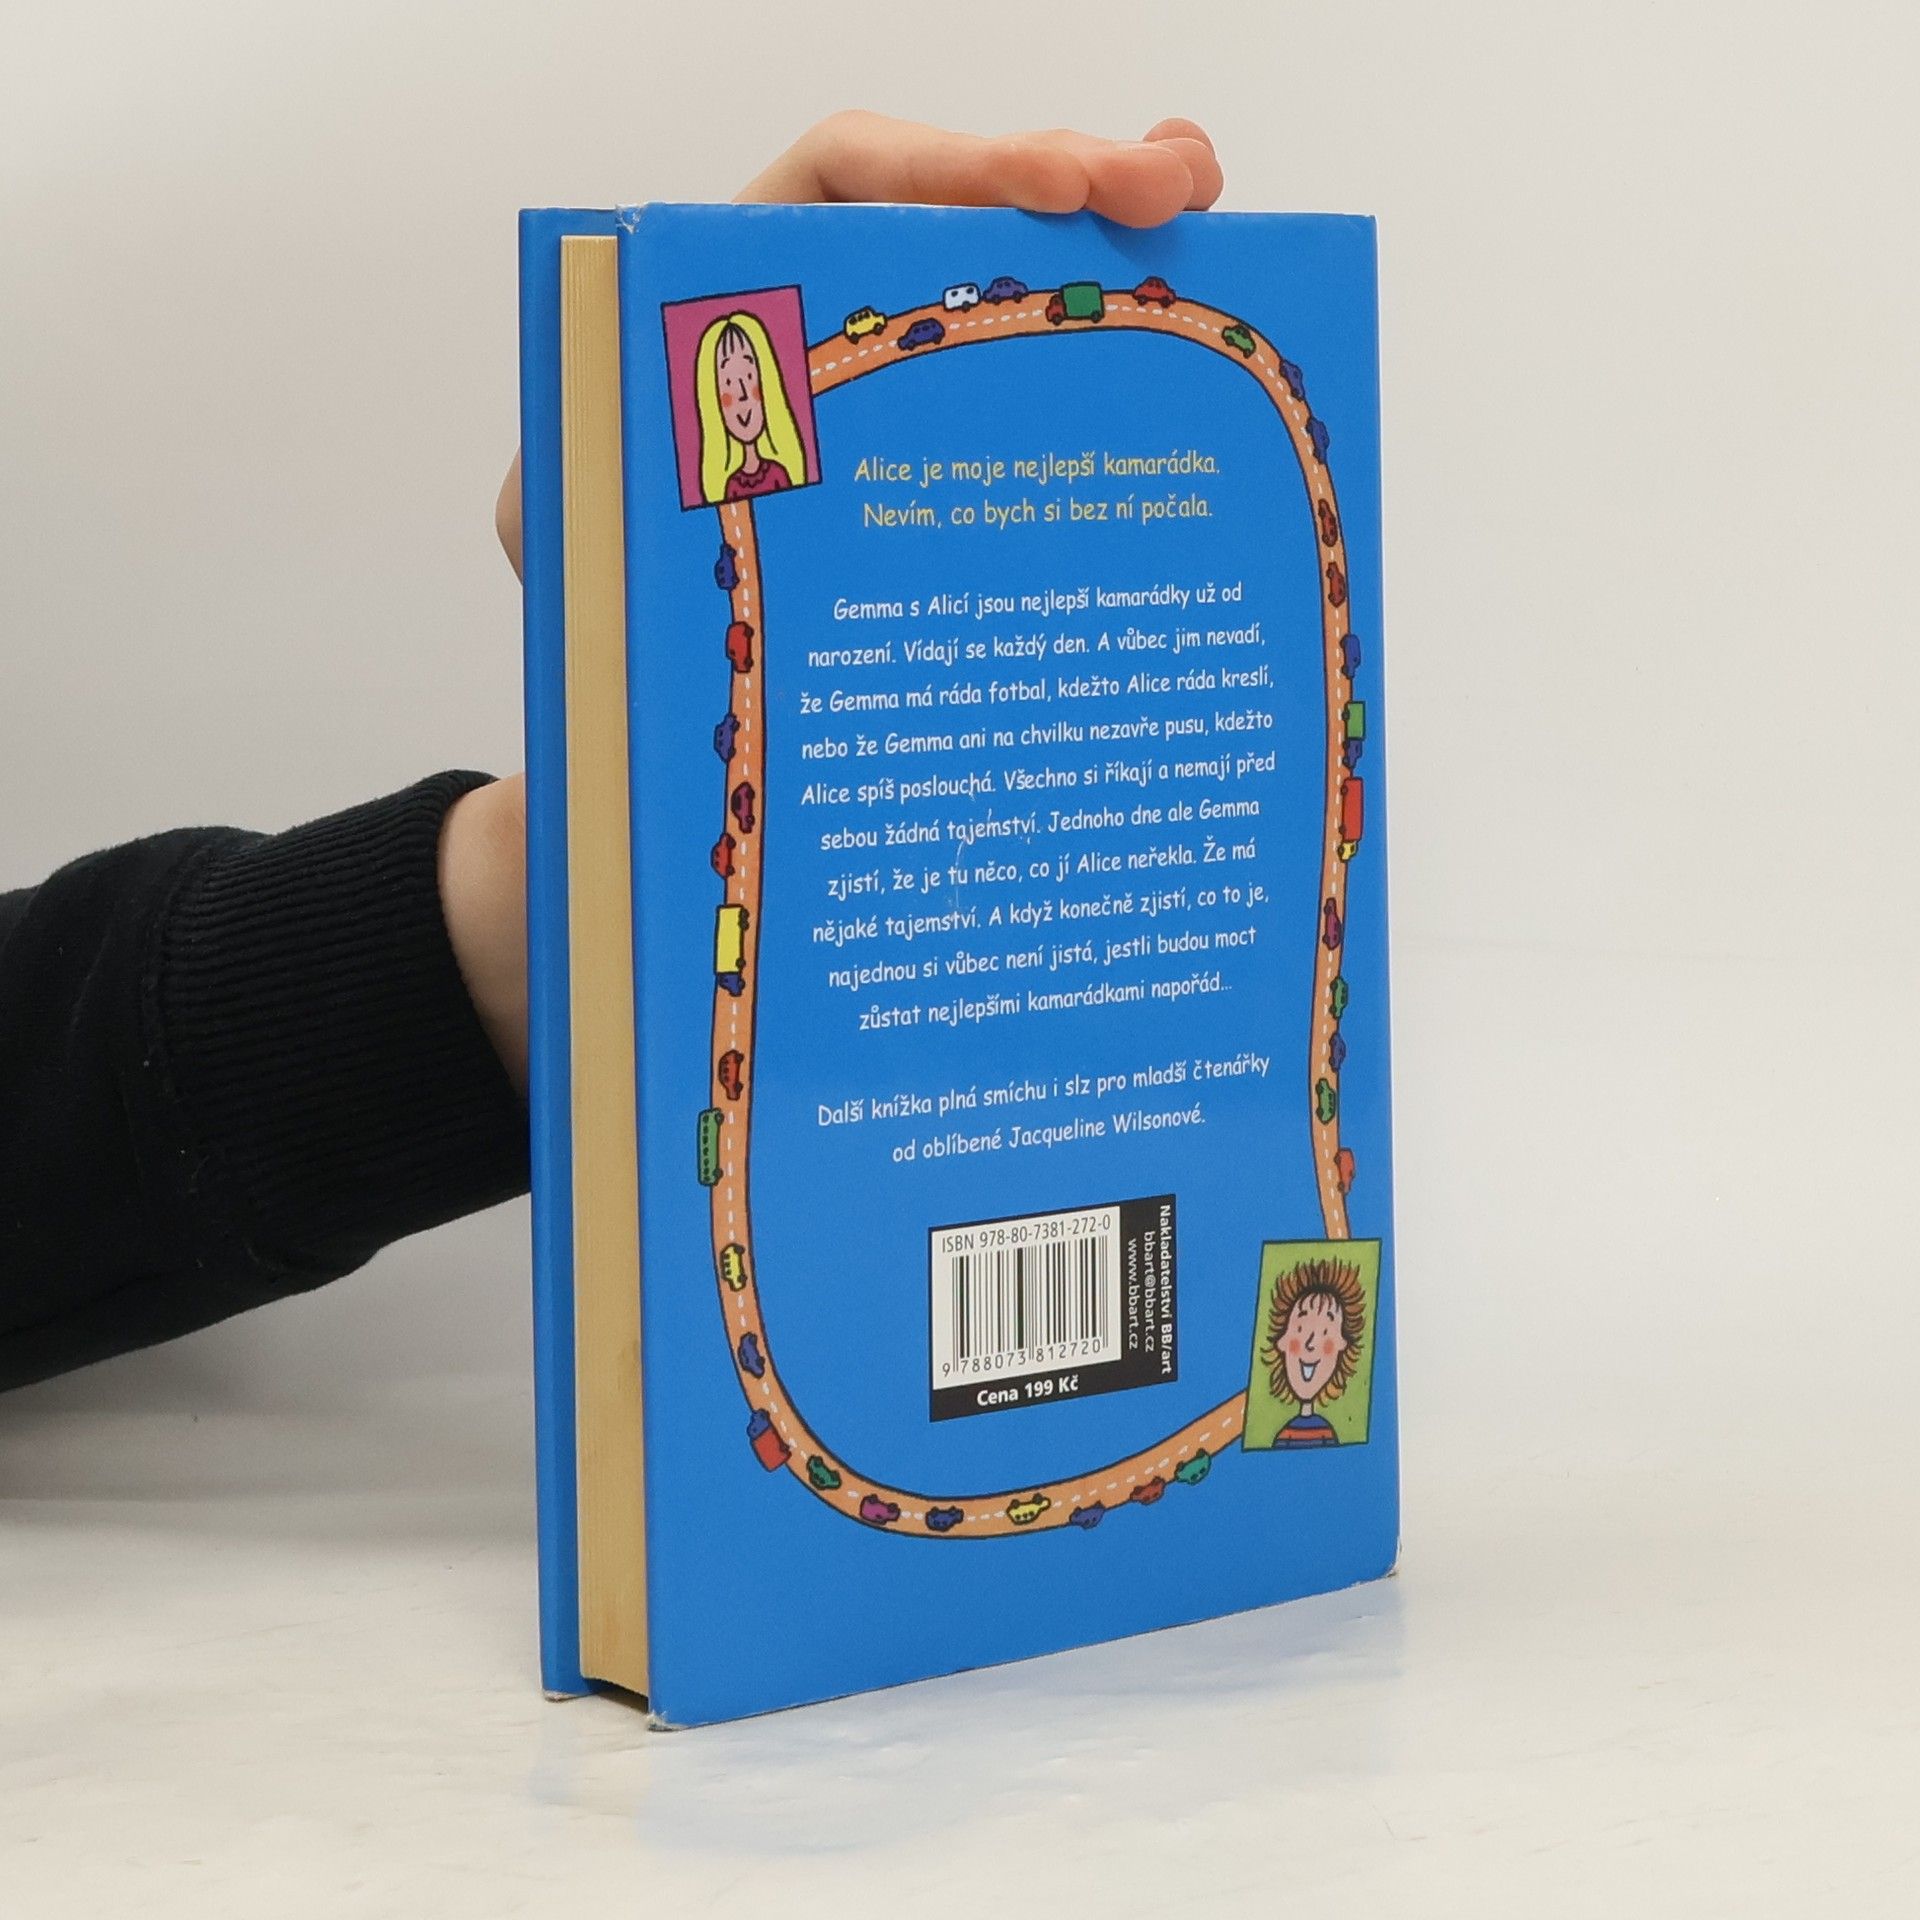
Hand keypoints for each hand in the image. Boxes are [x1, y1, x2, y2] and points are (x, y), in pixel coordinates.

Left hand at [462, 113, 1223, 1086]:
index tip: (1054, 195)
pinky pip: (1034, 396)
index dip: (949, 168)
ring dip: (1115, 244)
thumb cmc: (607, 629)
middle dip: (1074, 178)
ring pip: (1014, 284)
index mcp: (730, 308)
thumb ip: (597, 482)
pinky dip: (1110, 366)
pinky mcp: (948, 467)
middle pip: (958, 209)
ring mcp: (897, 392)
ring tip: (1201, 204)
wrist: (645, 717)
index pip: (843, 182)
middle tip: (1177, 184)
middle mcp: (826, 324)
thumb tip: (657, 476)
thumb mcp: (580, 545)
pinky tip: (1186, 364)